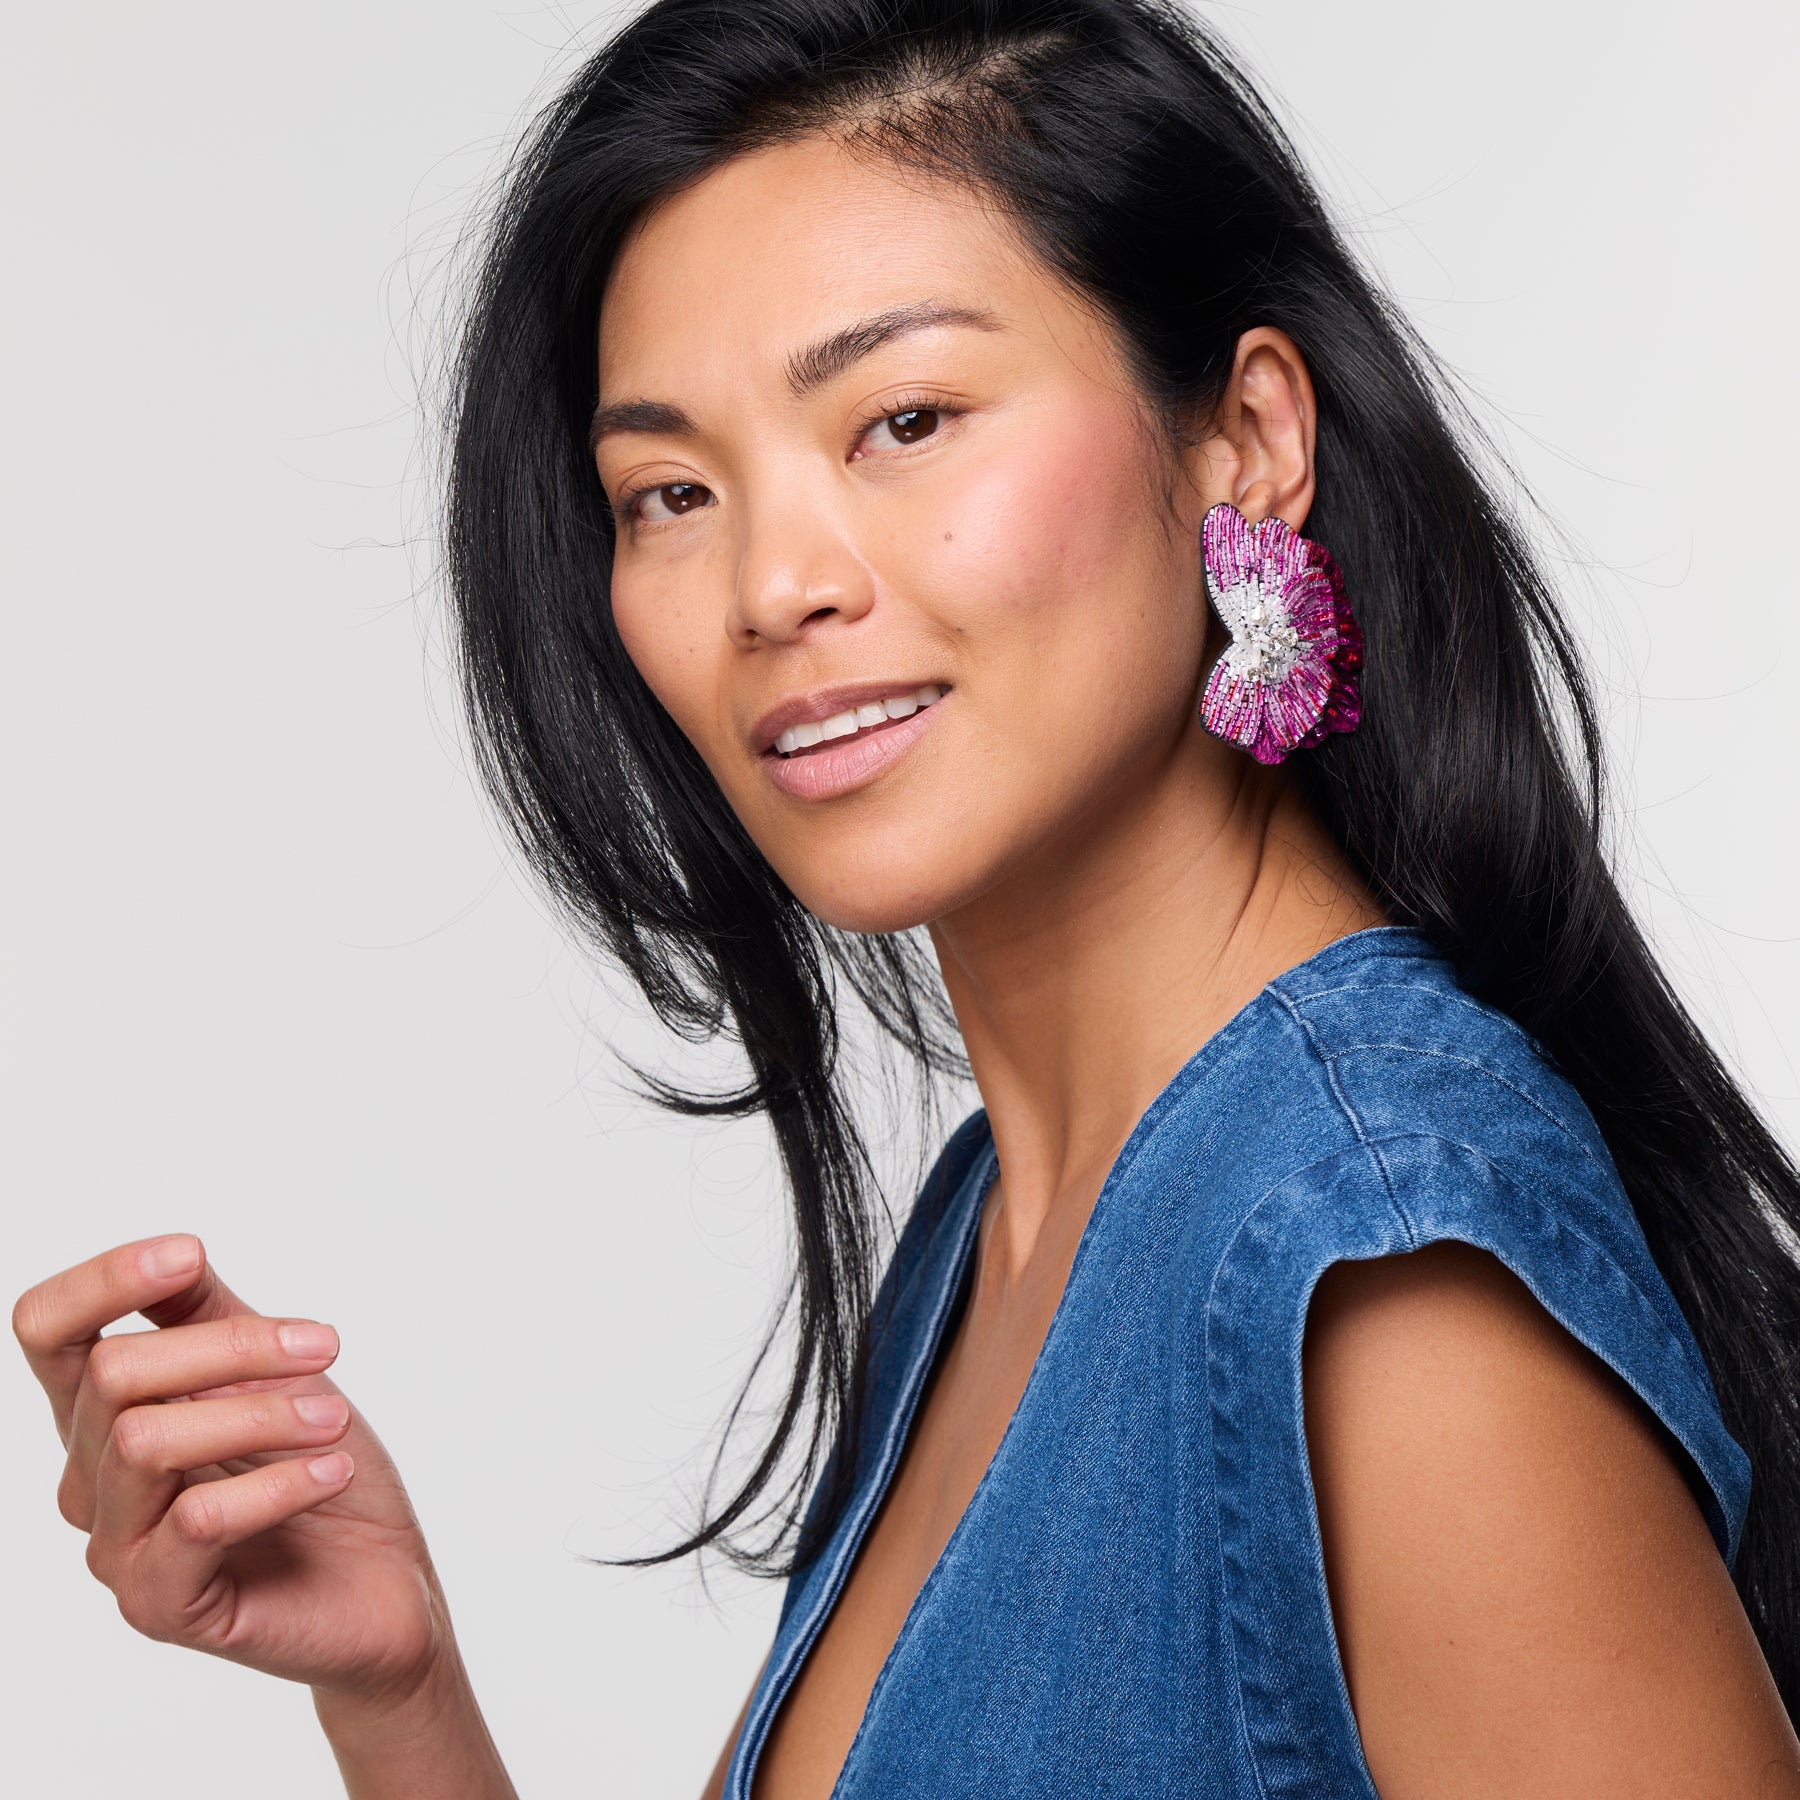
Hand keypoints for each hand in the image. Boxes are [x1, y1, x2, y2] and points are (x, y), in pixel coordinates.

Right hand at [14, 1234, 445, 1704]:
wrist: (380, 1580)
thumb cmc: (320, 1465)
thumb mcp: (274, 1370)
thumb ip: (213, 1316)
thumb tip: (177, 1254)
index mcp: (107, 1413)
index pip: (48, 1331)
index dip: (101, 1282)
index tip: (189, 1256)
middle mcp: (92, 1480)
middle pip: (114, 1374)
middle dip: (234, 1346)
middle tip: (325, 1346)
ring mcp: (117, 1547)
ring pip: (145, 1442)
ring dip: (260, 1414)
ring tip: (334, 1420)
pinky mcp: (159, 1606)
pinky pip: (197, 1523)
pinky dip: (279, 1484)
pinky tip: (331, 1473)